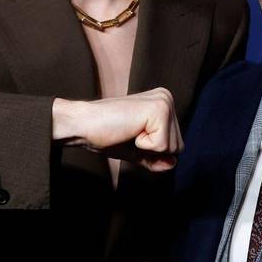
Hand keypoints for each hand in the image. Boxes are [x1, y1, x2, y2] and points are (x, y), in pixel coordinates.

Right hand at [52, 88, 181, 170]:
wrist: (83, 125)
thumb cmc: (106, 135)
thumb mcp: (136, 151)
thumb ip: (156, 158)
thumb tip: (173, 164)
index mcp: (163, 103)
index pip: (176, 144)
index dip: (153, 151)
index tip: (132, 135)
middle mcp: (166, 98)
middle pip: (178, 146)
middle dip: (152, 150)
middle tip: (129, 133)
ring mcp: (164, 102)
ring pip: (172, 147)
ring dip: (147, 147)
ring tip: (129, 130)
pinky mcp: (158, 109)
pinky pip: (162, 145)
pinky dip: (144, 146)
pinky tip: (130, 129)